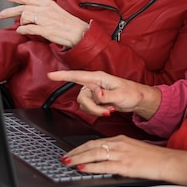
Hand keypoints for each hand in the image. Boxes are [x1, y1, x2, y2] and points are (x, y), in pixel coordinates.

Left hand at [0, 0, 89, 47]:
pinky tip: (22, 31)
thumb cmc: (69, 24)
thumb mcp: (56, 12)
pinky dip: (22, 30)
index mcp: (48, 3)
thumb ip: (42, 11)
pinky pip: (28, 28)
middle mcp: (45, 9)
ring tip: (22, 27)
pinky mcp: (45, 29)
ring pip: (24, 17)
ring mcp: (45, 19)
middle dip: (8, 11)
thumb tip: (29, 15)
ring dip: (20, 23)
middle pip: (22, 8)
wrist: (80, 33)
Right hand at [47, 70, 161, 119]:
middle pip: (81, 97)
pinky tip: (108, 109)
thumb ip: (107, 96)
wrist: (136, 99)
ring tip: (110, 109)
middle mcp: (94, 84)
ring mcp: (94, 92)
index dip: (63, 75)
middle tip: (107, 110)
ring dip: (96, 111)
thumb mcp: (121, 95)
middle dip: (92, 107)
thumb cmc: (131, 93)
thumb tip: (96, 95)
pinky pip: (89, 109)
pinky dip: (98, 112)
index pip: (78, 76)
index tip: (50, 75)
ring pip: (84, 104)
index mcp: (99, 78)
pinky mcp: (95, 99)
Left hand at [62, 135, 186, 185]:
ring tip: (68, 162)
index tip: (72, 151)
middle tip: (64, 157)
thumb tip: (105, 158)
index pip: (95, 141)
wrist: (167, 161)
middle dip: (76, 152)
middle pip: (92, 146)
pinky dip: (91, 167)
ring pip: (94, 154)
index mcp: (121, 139)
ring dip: (79, 158)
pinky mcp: (125, 165)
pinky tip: (82, 168)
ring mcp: (121, 154)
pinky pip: (104, 165)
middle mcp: (119, 144)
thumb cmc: (153, 157)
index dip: (81, 147)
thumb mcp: (133, 149)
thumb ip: (119, 151)